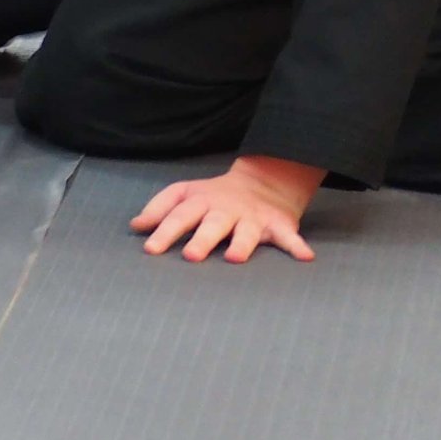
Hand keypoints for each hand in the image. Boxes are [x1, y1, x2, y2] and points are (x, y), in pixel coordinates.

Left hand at [134, 156, 323, 262]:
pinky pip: (289, 237)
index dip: (165, 230)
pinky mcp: (277, 225)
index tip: (150, 248)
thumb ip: (160, 208)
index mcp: (202, 201)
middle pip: (212, 223)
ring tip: (235, 258)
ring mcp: (252, 218)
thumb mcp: (185, 193)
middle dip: (202, 239)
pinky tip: (305, 257)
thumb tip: (135, 226)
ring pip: (247, 231)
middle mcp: (226, 209)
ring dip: (242, 244)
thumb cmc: (215, 197)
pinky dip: (297, 246)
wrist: (264, 182)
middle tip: (191, 256)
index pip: (180, 215)